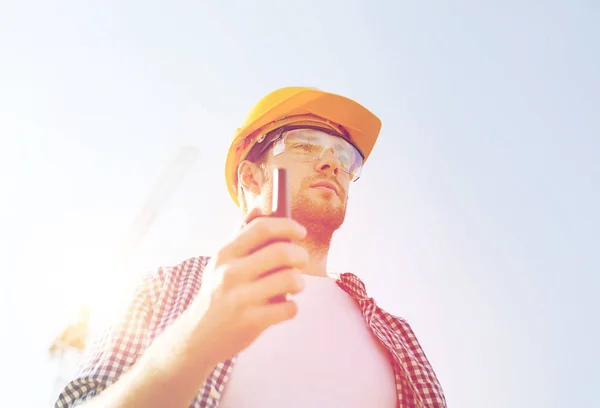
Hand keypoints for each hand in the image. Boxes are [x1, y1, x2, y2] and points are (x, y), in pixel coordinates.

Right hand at [184, 208, 307, 367]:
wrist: (197, 336)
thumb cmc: (217, 293)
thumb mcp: (221, 262)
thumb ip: (241, 235)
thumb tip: (259, 208)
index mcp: (226, 253)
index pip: (262, 228)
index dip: (288, 225)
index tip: (300, 232)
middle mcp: (231, 273)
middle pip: (282, 252)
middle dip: (301, 255)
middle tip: (301, 262)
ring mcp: (241, 298)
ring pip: (290, 279)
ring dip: (299, 282)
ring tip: (293, 286)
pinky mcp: (252, 322)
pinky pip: (290, 308)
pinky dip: (292, 307)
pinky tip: (282, 307)